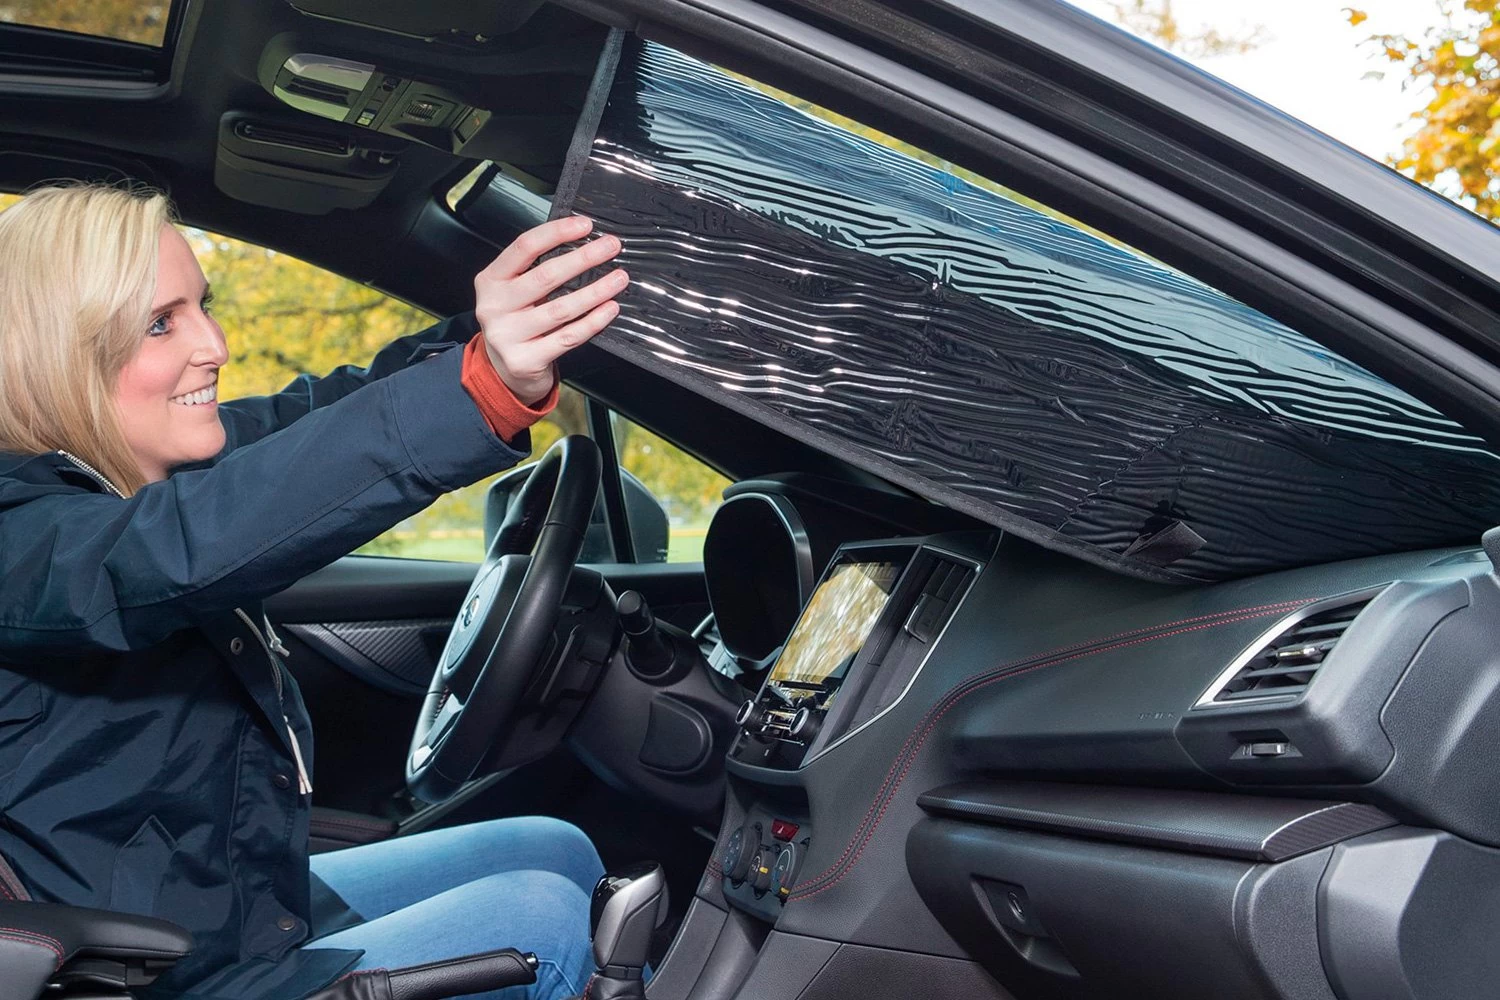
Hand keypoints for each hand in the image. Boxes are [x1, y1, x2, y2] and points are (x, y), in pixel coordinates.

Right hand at [474, 215, 627, 404]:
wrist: (504, 371)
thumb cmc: (517, 323)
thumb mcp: (513, 292)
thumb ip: (535, 270)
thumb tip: (581, 243)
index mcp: (491, 280)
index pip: (525, 247)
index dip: (557, 232)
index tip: (585, 225)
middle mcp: (495, 306)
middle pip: (546, 276)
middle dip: (584, 258)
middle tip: (610, 247)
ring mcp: (507, 335)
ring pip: (561, 308)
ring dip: (596, 291)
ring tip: (618, 279)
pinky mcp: (525, 359)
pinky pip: (568, 337)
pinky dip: (593, 322)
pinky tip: (609, 309)